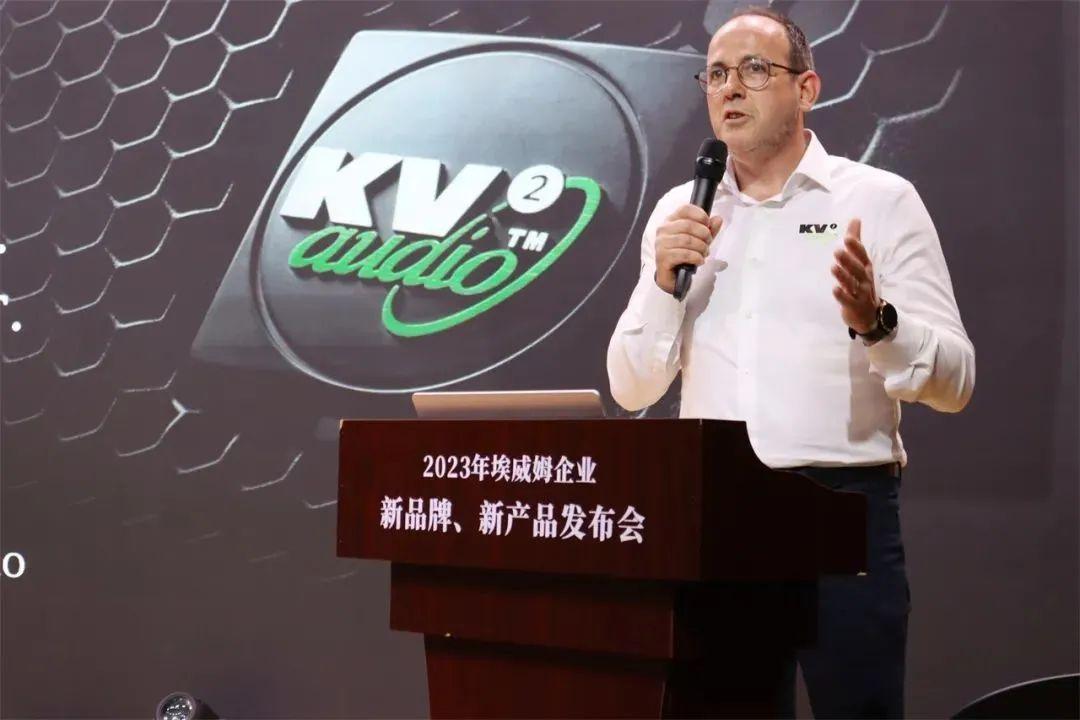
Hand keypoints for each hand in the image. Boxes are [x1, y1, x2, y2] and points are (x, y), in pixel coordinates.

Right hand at [654, 204, 723, 293]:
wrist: (672, 276)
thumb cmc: (683, 255)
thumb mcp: (699, 240)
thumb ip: (709, 229)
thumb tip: (718, 219)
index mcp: (671, 221)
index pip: (685, 209)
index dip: (700, 215)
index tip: (708, 224)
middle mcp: (663, 230)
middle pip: (688, 225)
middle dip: (704, 234)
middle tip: (708, 243)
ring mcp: (661, 244)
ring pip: (687, 240)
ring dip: (701, 247)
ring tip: (704, 253)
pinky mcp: (662, 257)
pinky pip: (684, 254)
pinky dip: (696, 257)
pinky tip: (699, 261)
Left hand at [831, 218, 878, 333]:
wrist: (869, 314)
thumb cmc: (861, 283)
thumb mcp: (859, 262)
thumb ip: (856, 242)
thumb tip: (855, 219)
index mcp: (865, 268)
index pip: (862, 256)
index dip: (856, 247)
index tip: (847, 238)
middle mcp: (865, 279)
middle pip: (858, 269)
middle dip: (849, 260)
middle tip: (838, 251)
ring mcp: (861, 293)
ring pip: (853, 283)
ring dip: (843, 276)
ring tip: (833, 267)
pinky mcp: (854, 306)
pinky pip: (849, 300)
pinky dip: (842, 295)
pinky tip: (834, 289)